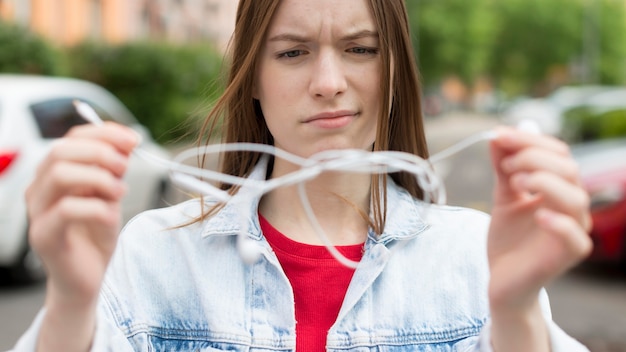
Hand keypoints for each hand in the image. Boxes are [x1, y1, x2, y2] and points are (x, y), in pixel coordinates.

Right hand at [25, 122, 137, 350]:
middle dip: (101, 153)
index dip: (104, 133)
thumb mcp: (110, 194)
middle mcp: (40, 188)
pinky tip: (111, 216)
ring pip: (60, 174)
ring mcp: (38, 212)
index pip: (72, 137)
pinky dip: (97, 208)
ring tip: (119, 192)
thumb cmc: (96, 233)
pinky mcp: (44, 236)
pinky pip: (67, 210)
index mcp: (55, 173)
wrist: (87, 277)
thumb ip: (114, 169)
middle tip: (126, 167)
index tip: (133, 139)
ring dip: (99, 178)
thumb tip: (127, 142)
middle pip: (61, 151)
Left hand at [486, 127, 591, 349]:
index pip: (558, 154)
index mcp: (560, 188)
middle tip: (505, 164)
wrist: (502, 279)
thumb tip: (497, 134)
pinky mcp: (567, 256)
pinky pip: (575, 237)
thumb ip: (503, 168)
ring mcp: (573, 231)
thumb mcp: (503, 196)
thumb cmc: (508, 238)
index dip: (529, 141)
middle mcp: (572, 207)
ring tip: (516, 181)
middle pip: (569, 169)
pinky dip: (558, 222)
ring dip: (545, 181)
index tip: (498, 135)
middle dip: (534, 157)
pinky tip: (537, 213)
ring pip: (576, 199)